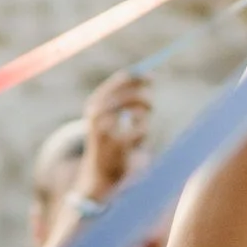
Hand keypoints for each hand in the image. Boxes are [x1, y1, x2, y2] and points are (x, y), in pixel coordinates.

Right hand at [79, 71, 151, 199]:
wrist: (99, 171)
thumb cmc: (108, 137)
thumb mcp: (111, 114)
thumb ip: (125, 95)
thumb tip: (148, 75)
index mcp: (94, 103)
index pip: (119, 81)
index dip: (137, 77)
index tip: (151, 77)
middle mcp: (97, 114)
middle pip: (130, 96)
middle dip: (145, 98)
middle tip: (151, 105)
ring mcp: (107, 129)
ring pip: (138, 112)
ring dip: (144, 117)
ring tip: (138, 125)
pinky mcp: (119, 144)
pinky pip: (143, 129)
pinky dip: (144, 132)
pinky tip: (136, 140)